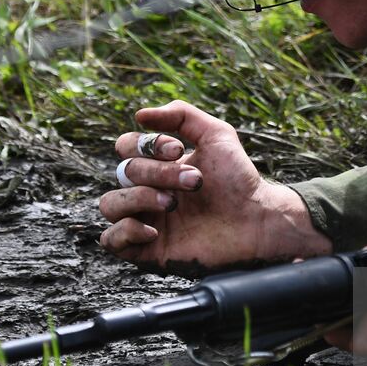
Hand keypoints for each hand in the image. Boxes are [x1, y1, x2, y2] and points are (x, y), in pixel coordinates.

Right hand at [97, 100, 330, 273]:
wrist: (256, 220)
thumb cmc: (239, 179)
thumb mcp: (216, 134)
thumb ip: (181, 115)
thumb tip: (139, 115)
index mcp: (160, 165)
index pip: (126, 147)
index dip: (144, 145)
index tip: (177, 149)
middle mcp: (149, 191)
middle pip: (124, 173)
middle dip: (158, 172)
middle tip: (195, 180)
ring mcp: (147, 220)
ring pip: (110, 204)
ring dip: (139, 198)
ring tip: (172, 204)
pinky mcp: (149, 250)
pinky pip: (112, 240)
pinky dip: (126, 231)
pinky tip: (154, 230)